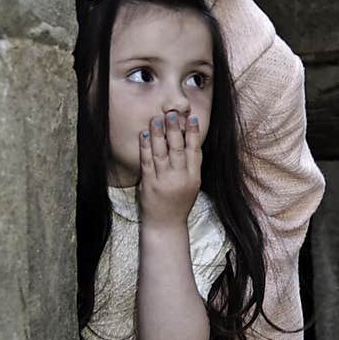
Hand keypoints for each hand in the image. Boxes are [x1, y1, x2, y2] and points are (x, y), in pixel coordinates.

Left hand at [138, 112, 201, 226]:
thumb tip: (188, 142)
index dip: (193, 134)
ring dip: (158, 134)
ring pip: (161, 152)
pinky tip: (144, 135)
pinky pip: (147, 162)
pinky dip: (145, 147)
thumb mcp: (192, 186)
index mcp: (194, 178)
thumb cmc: (178, 204)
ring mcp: (164, 181)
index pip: (194, 151)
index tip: (192, 118)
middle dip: (174, 129)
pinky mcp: (149, 184)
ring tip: (156, 119)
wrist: (165, 225)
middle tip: (171, 113)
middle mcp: (180, 178)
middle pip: (177, 149)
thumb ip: (190, 167)